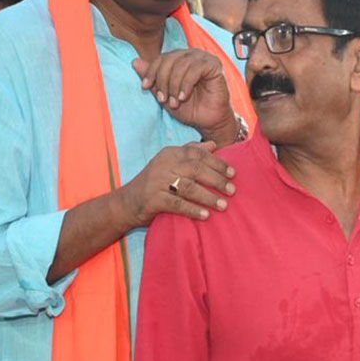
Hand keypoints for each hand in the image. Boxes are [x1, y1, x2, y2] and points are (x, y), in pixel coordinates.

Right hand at [120, 143, 236, 228]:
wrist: (127, 203)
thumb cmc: (155, 183)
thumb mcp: (170, 164)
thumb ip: (190, 153)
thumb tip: (214, 145)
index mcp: (170, 153)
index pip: (198, 155)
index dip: (218, 163)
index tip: (233, 173)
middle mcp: (164, 165)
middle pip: (196, 170)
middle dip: (217, 180)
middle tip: (232, 190)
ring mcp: (157, 181)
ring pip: (189, 187)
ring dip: (209, 197)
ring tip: (224, 205)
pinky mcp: (153, 199)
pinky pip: (177, 204)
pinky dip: (193, 210)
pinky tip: (206, 215)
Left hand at [133, 50, 236, 144]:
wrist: (209, 121)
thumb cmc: (190, 107)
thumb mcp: (165, 94)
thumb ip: (152, 78)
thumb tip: (134, 62)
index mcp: (180, 58)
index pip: (161, 58)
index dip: (151, 71)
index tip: (145, 86)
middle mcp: (191, 55)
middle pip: (169, 59)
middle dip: (162, 80)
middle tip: (162, 99)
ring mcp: (204, 58)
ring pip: (181, 64)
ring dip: (174, 85)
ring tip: (175, 101)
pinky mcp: (214, 65)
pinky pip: (195, 69)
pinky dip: (186, 84)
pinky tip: (184, 97)